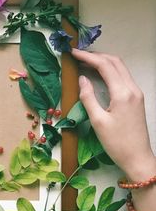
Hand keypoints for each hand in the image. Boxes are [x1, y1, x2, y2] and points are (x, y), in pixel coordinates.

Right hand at [71, 48, 155, 179]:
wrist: (137, 157)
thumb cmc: (116, 143)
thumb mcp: (98, 121)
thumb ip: (88, 97)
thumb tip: (81, 79)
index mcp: (122, 93)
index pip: (105, 66)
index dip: (88, 57)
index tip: (73, 53)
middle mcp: (132, 88)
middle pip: (115, 62)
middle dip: (96, 55)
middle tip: (78, 56)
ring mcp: (136, 93)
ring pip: (120, 68)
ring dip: (103, 61)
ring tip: (85, 61)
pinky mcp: (136, 98)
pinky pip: (122, 76)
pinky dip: (109, 70)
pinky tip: (98, 74)